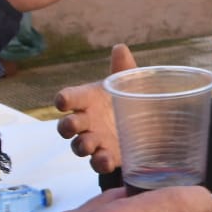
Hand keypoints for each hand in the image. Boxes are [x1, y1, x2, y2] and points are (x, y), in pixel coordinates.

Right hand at [55, 44, 136, 173]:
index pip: (70, 98)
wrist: (149, 122)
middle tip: (73, 125)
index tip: (62, 101)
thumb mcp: (128, 82)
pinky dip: (100, 163)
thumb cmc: (129, 97)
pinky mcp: (108, 157)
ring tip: (90, 145)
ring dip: (81, 146)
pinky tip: (105, 160)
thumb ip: (123, 68)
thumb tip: (120, 48)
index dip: (65, 99)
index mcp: (88, 99)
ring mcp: (95, 141)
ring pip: (79, 146)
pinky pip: (98, 163)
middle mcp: (86, 121)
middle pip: (68, 126)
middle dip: (67, 126)